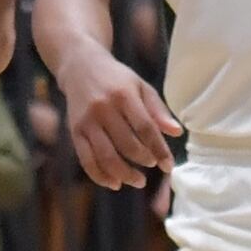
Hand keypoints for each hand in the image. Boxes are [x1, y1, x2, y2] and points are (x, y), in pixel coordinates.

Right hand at [60, 55, 182, 188]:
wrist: (81, 67)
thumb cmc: (117, 79)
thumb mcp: (141, 86)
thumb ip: (158, 110)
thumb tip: (177, 133)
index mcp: (124, 95)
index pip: (145, 128)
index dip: (159, 150)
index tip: (169, 166)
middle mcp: (103, 108)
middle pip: (127, 144)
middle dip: (144, 161)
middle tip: (153, 167)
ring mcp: (86, 121)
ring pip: (106, 157)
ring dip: (125, 174)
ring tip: (138, 181)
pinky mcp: (74, 132)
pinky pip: (86, 160)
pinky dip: (101, 176)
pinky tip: (115, 183)